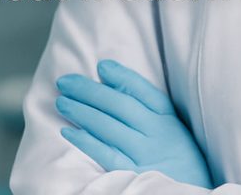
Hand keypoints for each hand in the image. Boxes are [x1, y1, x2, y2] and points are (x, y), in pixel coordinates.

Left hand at [56, 58, 212, 187]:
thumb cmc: (179, 160)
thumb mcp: (174, 130)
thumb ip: (149, 107)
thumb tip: (112, 79)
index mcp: (168, 120)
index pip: (144, 91)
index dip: (121, 76)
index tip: (101, 66)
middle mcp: (157, 134)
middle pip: (120, 105)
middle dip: (89, 90)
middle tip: (65, 82)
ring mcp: (145, 155)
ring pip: (109, 127)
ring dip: (82, 111)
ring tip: (61, 101)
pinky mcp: (133, 175)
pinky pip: (106, 155)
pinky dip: (86, 141)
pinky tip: (68, 131)